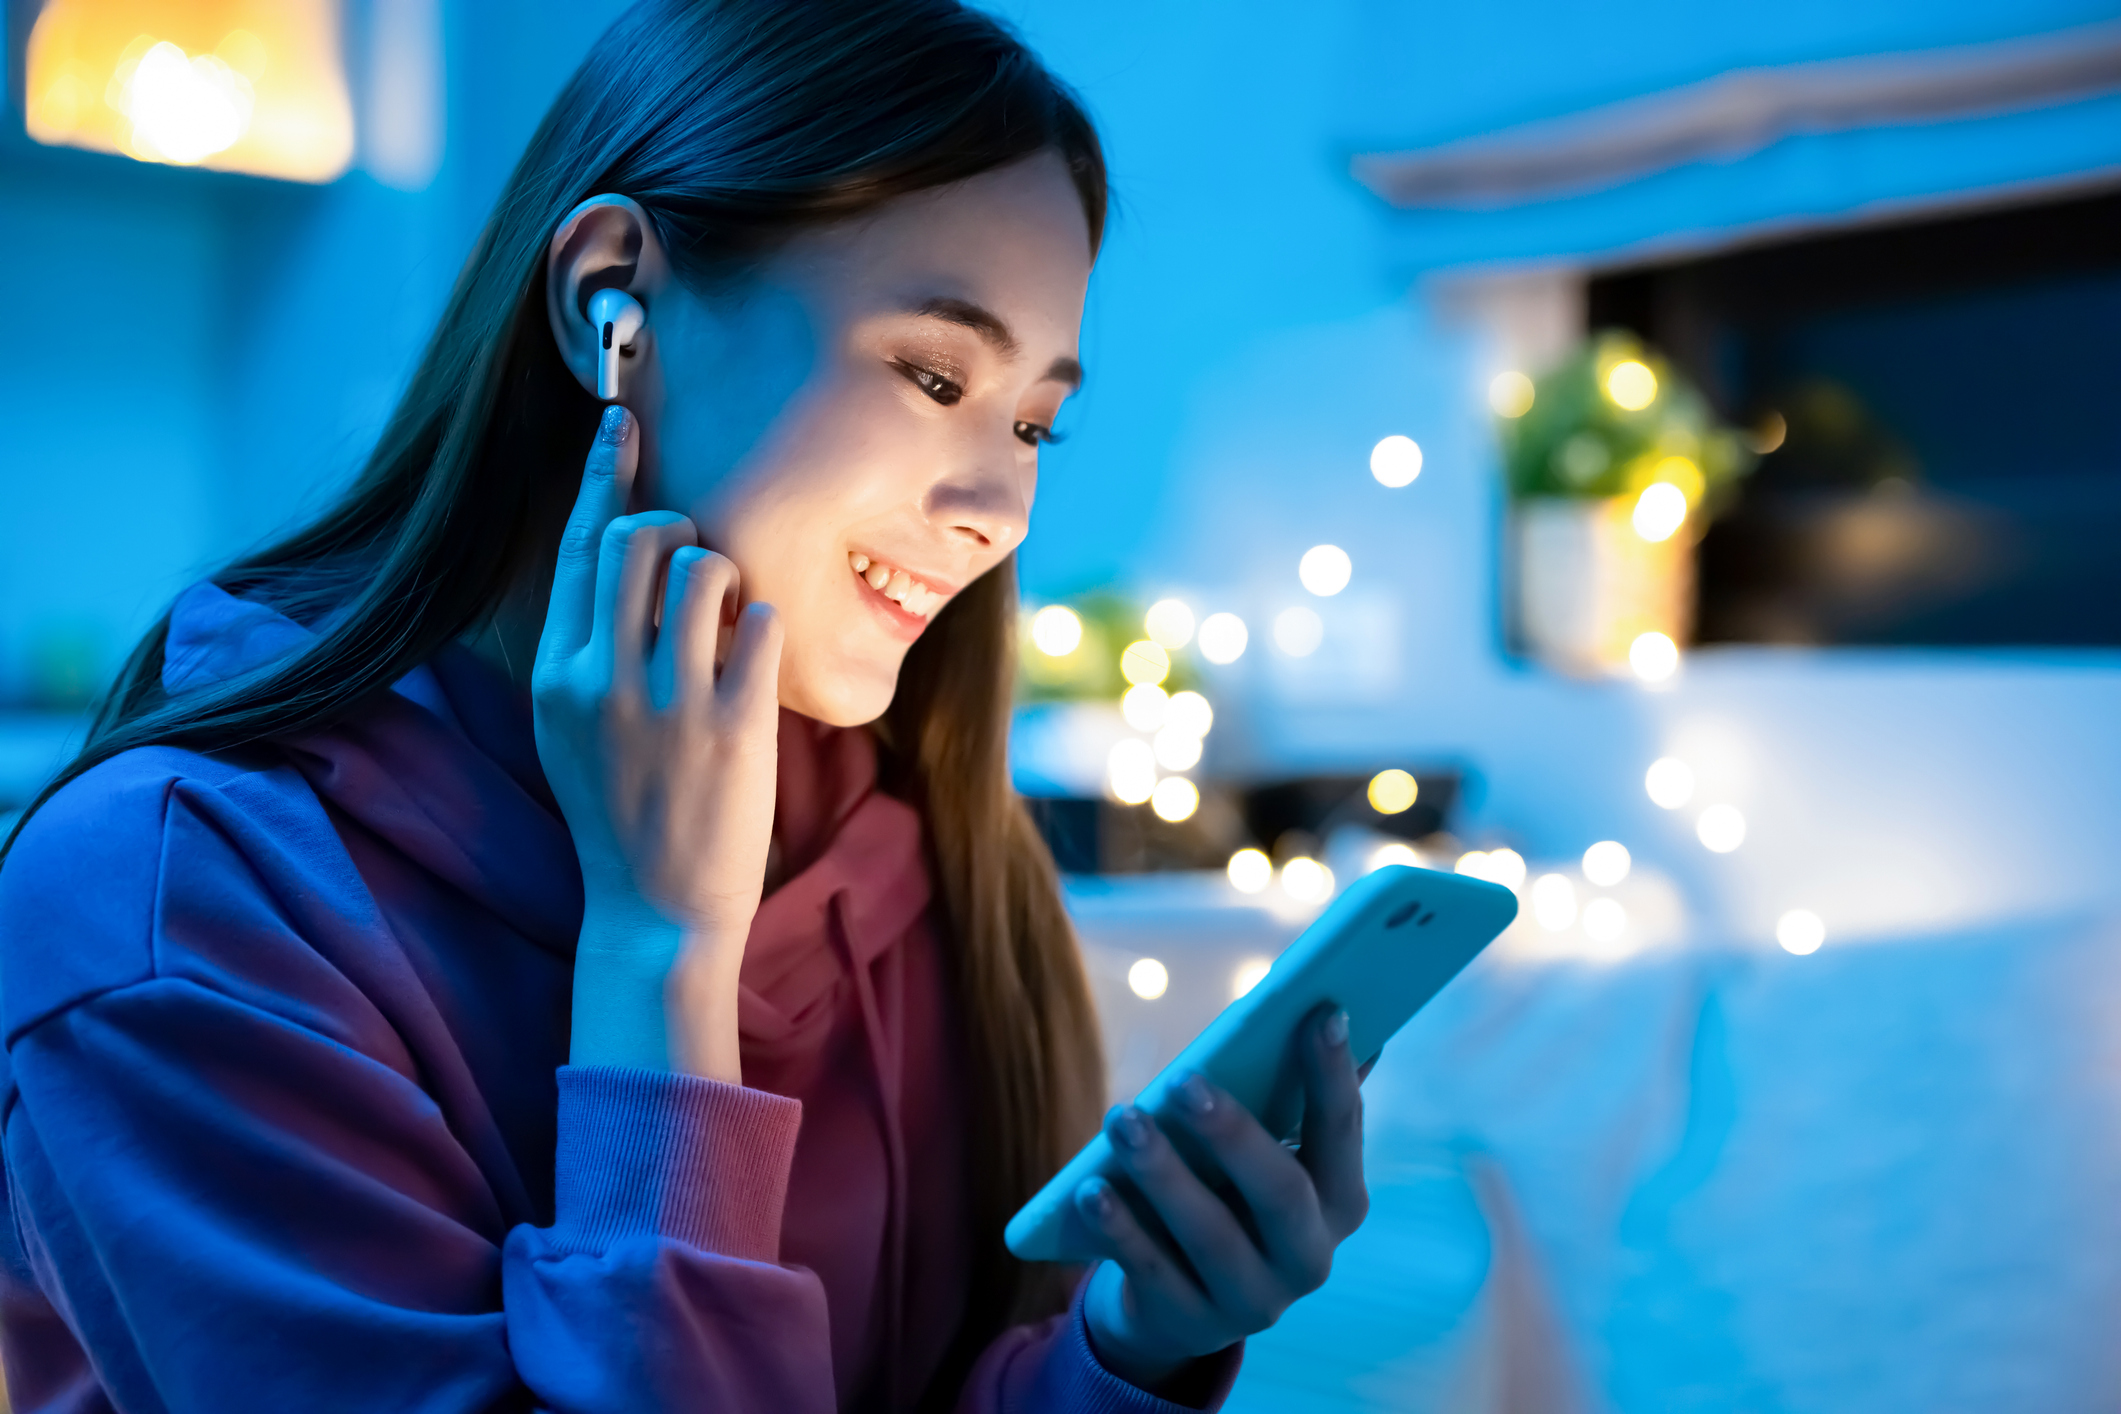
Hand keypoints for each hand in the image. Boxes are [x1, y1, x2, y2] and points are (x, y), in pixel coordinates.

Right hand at [533, 404, 782, 1077]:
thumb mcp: (573, 725)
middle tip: (696, 573)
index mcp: (556, 674)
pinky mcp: (734, 727)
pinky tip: (755, 659)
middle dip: (679, 531)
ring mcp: (670, 702)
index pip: (579, 547)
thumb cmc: (622, 811)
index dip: (605, 474)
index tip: (622, 422)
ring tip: (727, 624)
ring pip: (706, 565)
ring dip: (728, 576)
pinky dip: (766, 627)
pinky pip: (763, 623)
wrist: (654, 915)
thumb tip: (619, 552)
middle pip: (643, 535)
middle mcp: (602, 678)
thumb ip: (587, 644)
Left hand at [1074, 1005, 1370, 1393]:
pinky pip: (1153, 1272)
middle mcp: (1310, 1257)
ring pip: (1211, 1236)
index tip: (1319, 1012)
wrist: (1181, 1300)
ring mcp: (1254, 1300)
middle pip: (1280, 1193)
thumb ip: (1290, 1096)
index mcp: (1340, 1201)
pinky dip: (1121, 1228)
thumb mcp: (1262, 1153)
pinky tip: (1091, 1187)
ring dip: (1163, 1174)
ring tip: (1122, 1119)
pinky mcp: (1192, 1323)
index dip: (1334, 1075)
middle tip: (1182, 1081)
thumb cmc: (1229, 1193)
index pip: (1343, 1131)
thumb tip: (1324, 1004)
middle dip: (1232, 1134)